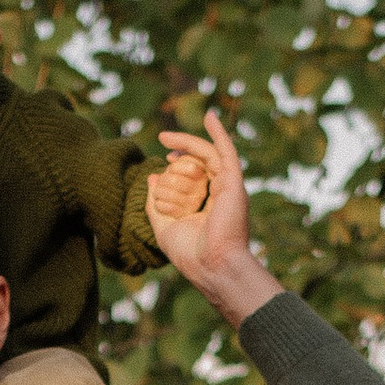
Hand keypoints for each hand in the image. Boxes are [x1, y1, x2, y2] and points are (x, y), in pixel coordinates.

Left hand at [144, 108, 281, 321]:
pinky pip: (226, 153)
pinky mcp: (232, 183)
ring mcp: (228, 188)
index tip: (164, 160)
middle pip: (201, 163)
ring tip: (165, 137)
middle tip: (162, 140)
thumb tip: (152, 177)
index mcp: (208, 206)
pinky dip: (219, 135)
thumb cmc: (191, 255)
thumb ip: (154, 204)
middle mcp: (221, 195)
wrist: (212, 267)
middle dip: (182, 150)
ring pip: (208, 156)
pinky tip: (209, 117)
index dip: (178, 165)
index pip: (194, 177)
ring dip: (188, 144)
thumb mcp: (164, 227)